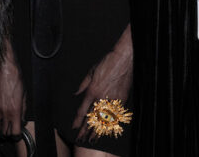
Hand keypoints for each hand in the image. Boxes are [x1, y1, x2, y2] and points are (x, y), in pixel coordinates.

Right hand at [0, 40, 24, 136]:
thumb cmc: (15, 80)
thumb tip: (21, 121)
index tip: (16, 136)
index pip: (14, 133)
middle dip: (6, 137)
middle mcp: (4, 112)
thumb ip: (23, 110)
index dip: (16, 137)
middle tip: (8, 136)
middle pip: (3, 133)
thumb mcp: (24, 96)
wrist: (4, 70)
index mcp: (15, 111)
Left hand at [73, 25, 133, 142]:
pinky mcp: (122, 99)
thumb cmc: (107, 63)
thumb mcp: (91, 72)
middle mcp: (102, 97)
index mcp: (92, 90)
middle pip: (92, 118)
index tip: (74, 127)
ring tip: (93, 139)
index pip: (83, 110)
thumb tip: (76, 94)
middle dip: (86, 130)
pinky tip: (108, 129)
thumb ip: (83, 85)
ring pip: (104, 119)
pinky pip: (115, 114)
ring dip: (98, 130)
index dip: (78, 120)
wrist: (123, 59)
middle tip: (82, 139)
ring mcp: (113, 99)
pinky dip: (111, 123)